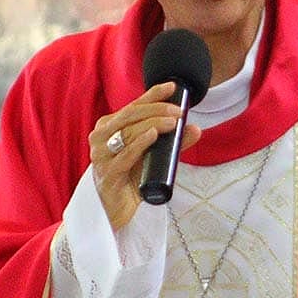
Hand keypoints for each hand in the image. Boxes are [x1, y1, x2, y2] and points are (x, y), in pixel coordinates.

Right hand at [89, 82, 201, 229]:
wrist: (115, 211)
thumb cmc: (131, 178)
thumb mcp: (153, 157)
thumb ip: (172, 144)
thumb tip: (195, 129)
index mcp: (110, 127)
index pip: (134, 105)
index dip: (153, 94)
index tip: (173, 87)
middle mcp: (102, 137)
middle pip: (130, 116)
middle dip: (156, 109)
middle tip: (179, 111)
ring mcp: (102, 156)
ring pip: (128, 132)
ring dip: (152, 124)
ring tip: (172, 122)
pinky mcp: (108, 174)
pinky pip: (125, 155)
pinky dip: (140, 143)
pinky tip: (153, 135)